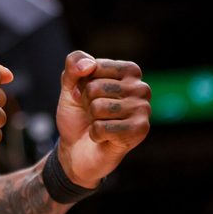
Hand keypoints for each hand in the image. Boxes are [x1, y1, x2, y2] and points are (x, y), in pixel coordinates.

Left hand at [55, 50, 150, 187]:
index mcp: (129, 71)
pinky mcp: (140, 131)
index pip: (94, 66)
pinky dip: (95, 134)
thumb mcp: (69, 84)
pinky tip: (104, 138)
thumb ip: (73, 65)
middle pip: (95, 87)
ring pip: (98, 107)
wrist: (76, 148)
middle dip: (86, 102)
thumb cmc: (78, 113)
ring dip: (91, 119)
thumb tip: (89, 65)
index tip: (87, 94)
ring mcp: (143, 110)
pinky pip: (102, 128)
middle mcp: (141, 87)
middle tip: (93, 112)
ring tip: (100, 123)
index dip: (82, 82)